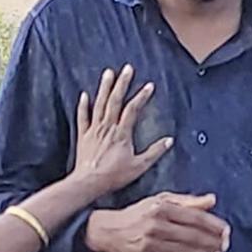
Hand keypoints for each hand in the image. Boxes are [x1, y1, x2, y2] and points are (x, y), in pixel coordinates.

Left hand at [72, 65, 172, 196]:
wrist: (88, 182)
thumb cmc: (114, 176)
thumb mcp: (139, 166)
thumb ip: (154, 152)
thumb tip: (169, 140)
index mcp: (121, 133)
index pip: (133, 109)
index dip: (141, 96)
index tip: (149, 85)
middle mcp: (107, 127)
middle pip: (115, 100)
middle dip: (122, 83)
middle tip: (127, 68)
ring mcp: (94, 129)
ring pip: (99, 104)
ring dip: (104, 87)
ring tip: (108, 72)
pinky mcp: (83, 135)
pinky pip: (82, 116)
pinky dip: (83, 105)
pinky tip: (84, 94)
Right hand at [85, 192, 230, 251]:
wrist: (107, 231)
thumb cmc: (137, 214)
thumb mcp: (160, 200)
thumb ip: (187, 201)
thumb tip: (212, 200)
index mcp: (160, 207)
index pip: (194, 216)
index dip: (213, 224)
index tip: (226, 230)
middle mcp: (156, 225)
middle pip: (192, 236)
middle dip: (212, 242)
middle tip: (225, 245)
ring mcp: (150, 245)